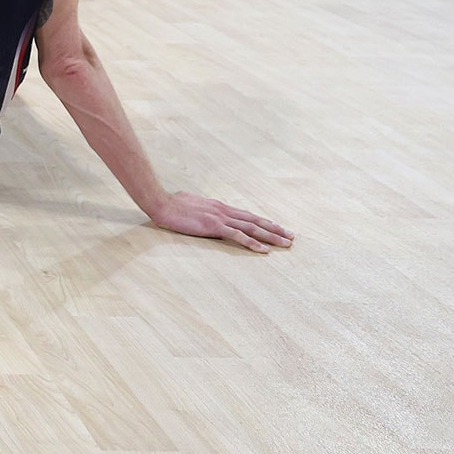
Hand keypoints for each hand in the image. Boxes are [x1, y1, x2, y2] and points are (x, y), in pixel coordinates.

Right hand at [147, 191, 292, 252]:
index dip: (264, 222)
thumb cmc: (173, 204)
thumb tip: (203, 211)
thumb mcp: (192, 205)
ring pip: (252, 228)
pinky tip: (264, 250)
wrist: (162, 203)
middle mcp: (225, 211)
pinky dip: (252, 243)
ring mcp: (221, 218)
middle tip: (291, 236)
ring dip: (271, 236)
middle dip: (275, 229)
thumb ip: (202, 209)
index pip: (247, 215)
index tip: (277, 227)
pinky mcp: (214, 226)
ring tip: (285, 244)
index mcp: (220, 207)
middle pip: (255, 221)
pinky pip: (238, 236)